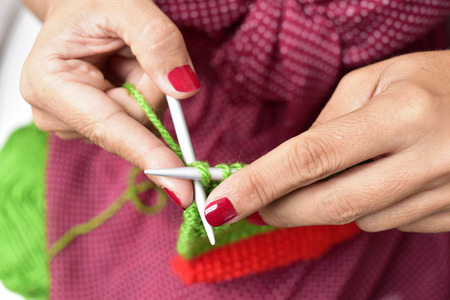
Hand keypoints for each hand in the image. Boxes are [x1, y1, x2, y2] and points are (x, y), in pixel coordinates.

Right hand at [20, 0, 199, 207]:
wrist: (79, 8)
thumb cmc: (91, 4)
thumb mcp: (128, 7)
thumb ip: (157, 43)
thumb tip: (183, 90)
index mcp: (50, 84)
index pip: (110, 129)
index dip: (149, 157)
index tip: (181, 190)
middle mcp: (56, 114)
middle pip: (133, 127)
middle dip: (149, 90)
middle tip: (133, 52)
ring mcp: (73, 124)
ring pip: (140, 125)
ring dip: (145, 88)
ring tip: (122, 57)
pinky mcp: (92, 126)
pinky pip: (138, 121)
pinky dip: (141, 95)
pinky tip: (122, 73)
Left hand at [205, 51, 449, 232]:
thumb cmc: (436, 82)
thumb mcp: (377, 82)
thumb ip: (328, 126)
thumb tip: (289, 170)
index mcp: (402, 115)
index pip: (310, 157)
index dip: (259, 183)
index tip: (219, 203)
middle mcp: (427, 160)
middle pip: (328, 205)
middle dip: (279, 209)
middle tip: (253, 204)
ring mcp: (445, 195)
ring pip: (358, 218)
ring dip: (331, 201)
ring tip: (350, 167)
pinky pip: (388, 223)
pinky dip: (368, 204)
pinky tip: (383, 178)